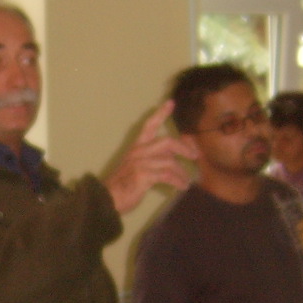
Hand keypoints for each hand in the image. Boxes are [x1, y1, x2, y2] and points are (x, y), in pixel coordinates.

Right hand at [104, 100, 196, 214]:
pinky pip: (168, 175)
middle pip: (168, 142)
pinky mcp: (143, 175)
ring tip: (187, 181)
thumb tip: (173, 158)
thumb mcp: (136, 167)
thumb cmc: (122, 186)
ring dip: (182, 172)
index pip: (149, 125)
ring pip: (170, 161)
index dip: (161, 114)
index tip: (171, 102)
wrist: (107, 199)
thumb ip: (152, 159)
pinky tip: (182, 186)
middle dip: (184, 148)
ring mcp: (141, 163)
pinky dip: (178, 181)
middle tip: (195, 156)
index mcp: (136, 147)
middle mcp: (139, 151)